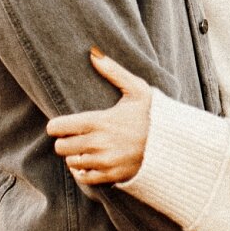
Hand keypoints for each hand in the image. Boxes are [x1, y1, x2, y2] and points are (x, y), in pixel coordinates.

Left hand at [46, 48, 153, 185]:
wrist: (173, 145)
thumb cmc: (153, 115)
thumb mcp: (136, 89)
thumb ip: (113, 72)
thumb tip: (93, 53)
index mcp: (99, 121)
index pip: (57, 127)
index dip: (56, 125)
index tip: (61, 124)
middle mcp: (98, 144)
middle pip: (60, 147)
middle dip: (65, 140)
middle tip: (74, 136)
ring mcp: (104, 162)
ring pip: (71, 162)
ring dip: (75, 155)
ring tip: (86, 148)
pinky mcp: (111, 176)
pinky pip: (84, 177)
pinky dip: (83, 171)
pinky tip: (90, 162)